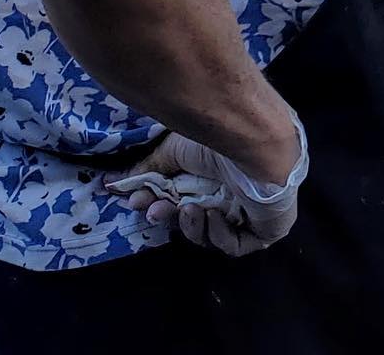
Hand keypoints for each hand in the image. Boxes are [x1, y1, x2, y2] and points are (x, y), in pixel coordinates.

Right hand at [106, 113, 308, 257]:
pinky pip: (237, 244)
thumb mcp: (173, 152)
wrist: (251, 139)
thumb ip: (149, 172)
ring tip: (191, 209)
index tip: (138, 203)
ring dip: (194, 225)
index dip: (160, 205)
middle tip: (156, 211)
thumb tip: (115, 185)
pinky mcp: (268, 228)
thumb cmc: (216, 139)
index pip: (183, 198)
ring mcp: (253, 210)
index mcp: (215, 172)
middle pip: (196, 217)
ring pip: (213, 234)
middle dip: (172, 217)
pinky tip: (215, 215)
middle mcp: (234, 190)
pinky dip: (220, 234)